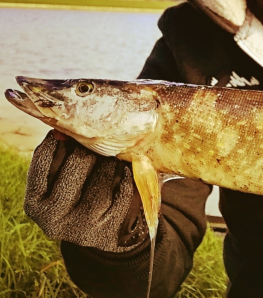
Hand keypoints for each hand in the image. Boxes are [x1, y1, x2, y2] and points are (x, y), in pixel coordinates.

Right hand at [24, 131, 147, 252]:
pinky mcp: (107, 229)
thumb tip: (63, 130)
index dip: (58, 141)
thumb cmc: (75, 195)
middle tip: (97, 146)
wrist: (96, 235)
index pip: (43, 160)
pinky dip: (125, 178)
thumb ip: (57, 155)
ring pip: (104, 175)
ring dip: (111, 162)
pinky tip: (123, 173)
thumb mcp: (57, 181)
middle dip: (91, 149)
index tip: (68, 134)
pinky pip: (122, 191)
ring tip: (111, 160)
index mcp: (34, 203)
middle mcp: (53, 218)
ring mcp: (80, 226)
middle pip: (79, 161)